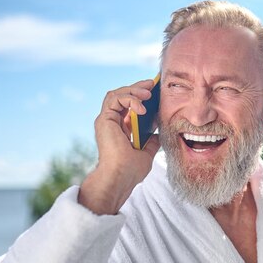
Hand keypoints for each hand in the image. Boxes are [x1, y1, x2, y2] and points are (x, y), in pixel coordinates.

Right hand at [78, 79, 160, 214]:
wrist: (121, 178)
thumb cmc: (131, 171)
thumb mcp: (147, 153)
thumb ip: (151, 142)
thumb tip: (158, 135)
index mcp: (120, 129)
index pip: (129, 106)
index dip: (141, 97)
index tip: (156, 92)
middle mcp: (111, 123)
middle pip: (122, 96)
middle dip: (137, 87)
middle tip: (152, 83)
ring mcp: (106, 121)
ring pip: (116, 94)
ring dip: (133, 90)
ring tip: (149, 93)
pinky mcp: (104, 120)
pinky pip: (115, 99)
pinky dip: (130, 99)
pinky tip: (143, 108)